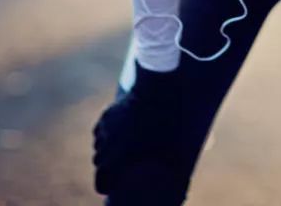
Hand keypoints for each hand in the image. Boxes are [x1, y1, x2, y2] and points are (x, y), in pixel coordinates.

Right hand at [92, 63, 181, 196]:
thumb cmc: (165, 124)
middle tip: (120, 167)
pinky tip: (117, 132)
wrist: (156, 92)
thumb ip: (174, 172)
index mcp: (117, 158)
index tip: (111, 187)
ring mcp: (105, 128)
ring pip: (98, 146)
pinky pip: (100, 129)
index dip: (106, 186)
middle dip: (107, 167)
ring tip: (120, 149)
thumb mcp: (172, 151)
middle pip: (99, 163)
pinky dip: (106, 134)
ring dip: (106, 150)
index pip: (101, 181)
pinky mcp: (107, 113)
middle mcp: (106, 145)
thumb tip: (182, 189)